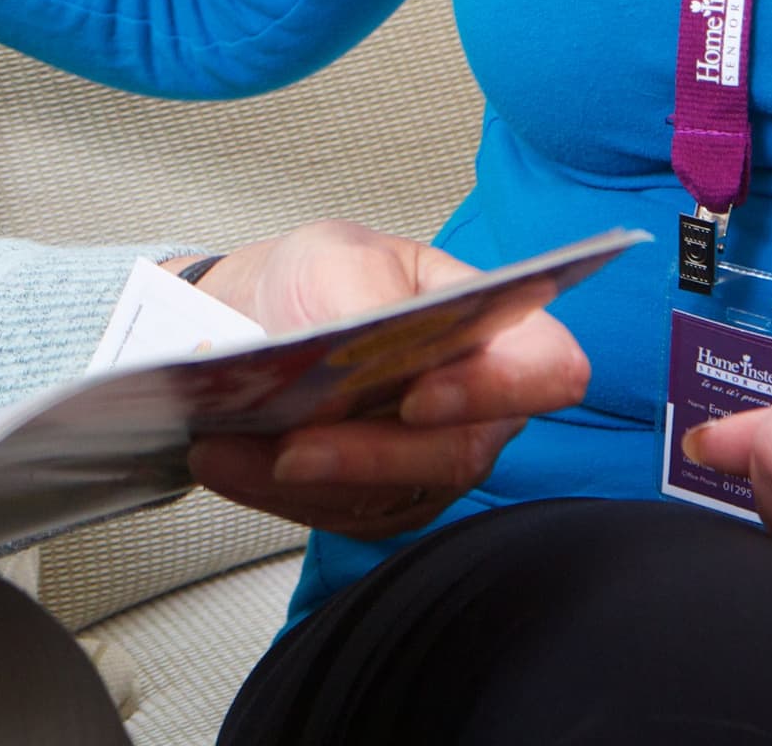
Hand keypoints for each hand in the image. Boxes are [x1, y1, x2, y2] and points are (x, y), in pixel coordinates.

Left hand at [179, 220, 592, 543]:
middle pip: (457, 454)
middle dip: (369, 452)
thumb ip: (366, 291)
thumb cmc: (317, 280)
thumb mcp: (338, 254)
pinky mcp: (378, 505)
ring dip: (301, 477)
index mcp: (492, 329)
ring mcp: (429, 466)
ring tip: (224, 444)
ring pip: (388, 496)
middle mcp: (477, 410)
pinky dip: (270, 491)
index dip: (498, 389)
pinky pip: (335, 517)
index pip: (548, 370)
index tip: (419, 393)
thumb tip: (364, 345)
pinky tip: (223, 458)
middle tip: (294, 442)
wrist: (254, 320)